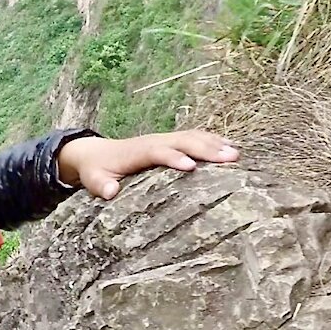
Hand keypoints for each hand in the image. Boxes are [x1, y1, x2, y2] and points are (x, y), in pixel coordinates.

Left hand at [57, 130, 239, 199]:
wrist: (97, 153)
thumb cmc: (97, 170)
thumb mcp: (93, 179)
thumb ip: (100, 186)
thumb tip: (110, 192)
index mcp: (138, 152)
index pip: (158, 152)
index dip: (174, 157)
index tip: (191, 167)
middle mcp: (154, 141)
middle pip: (183, 140)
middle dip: (205, 149)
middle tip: (229, 159)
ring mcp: (164, 139)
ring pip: (192, 137)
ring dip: (214, 144)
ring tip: (237, 155)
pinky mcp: (170, 141)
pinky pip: (194, 137)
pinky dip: (212, 140)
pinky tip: (230, 149)